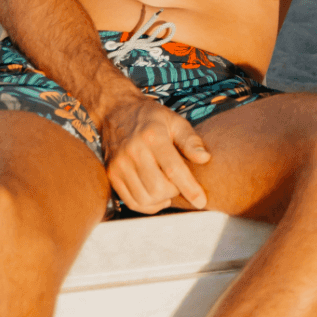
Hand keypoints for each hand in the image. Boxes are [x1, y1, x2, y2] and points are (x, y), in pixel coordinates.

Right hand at [101, 93, 211, 213]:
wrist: (117, 111)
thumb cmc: (151, 117)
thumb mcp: (175, 121)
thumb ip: (190, 140)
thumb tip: (205, 158)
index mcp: (153, 136)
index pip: (173, 169)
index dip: (189, 188)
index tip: (201, 201)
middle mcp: (133, 151)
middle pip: (158, 188)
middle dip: (175, 192)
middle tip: (180, 183)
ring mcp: (119, 165)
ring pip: (145, 198)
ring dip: (162, 200)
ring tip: (169, 189)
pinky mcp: (112, 175)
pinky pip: (131, 201)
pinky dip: (148, 206)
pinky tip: (157, 197)